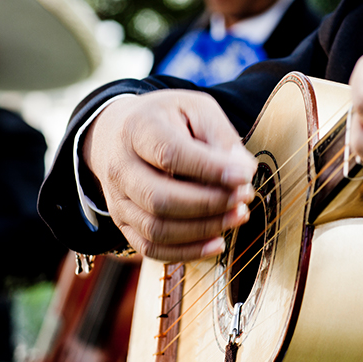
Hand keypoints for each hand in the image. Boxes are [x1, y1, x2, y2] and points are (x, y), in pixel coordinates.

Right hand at [83, 90, 256, 261]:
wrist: (118, 132)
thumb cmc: (167, 120)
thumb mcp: (196, 109)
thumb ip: (221, 136)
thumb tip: (243, 171)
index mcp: (138, 129)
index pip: (171, 154)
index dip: (210, 169)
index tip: (244, 176)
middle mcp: (121, 167)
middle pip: (160, 198)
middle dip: (209, 203)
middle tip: (244, 197)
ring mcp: (118, 199)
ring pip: (156, 229)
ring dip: (203, 229)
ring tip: (238, 216)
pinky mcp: (123, 223)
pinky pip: (151, 248)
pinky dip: (187, 252)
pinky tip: (217, 243)